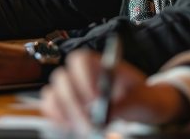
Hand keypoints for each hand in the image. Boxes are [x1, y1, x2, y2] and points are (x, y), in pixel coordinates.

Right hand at [41, 50, 189, 133]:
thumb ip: (125, 103)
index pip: (79, 60)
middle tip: (91, 125)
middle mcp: (78, 73)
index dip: (83, 77)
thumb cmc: (138, 97)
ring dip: (66, 115)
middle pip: (62, 79)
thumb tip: (108, 112)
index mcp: (97, 63)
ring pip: (52, 95)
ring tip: (85, 130)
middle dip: (75, 105)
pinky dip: (57, 120)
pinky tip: (72, 129)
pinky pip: (49, 109)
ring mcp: (67, 89)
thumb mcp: (141, 97)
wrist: (136, 105)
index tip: (96, 98)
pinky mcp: (62, 105)